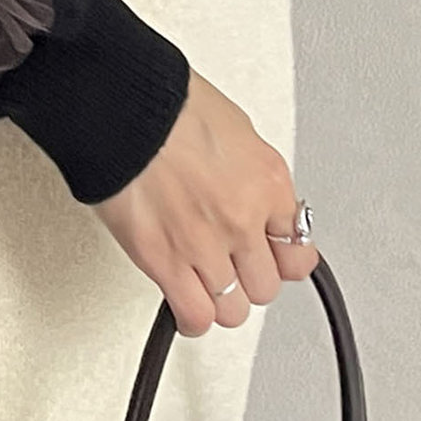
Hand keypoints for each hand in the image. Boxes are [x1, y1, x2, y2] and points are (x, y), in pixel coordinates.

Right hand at [94, 67, 319, 336]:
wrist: (122, 105)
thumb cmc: (166, 102)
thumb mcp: (234, 126)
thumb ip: (250, 172)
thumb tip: (249, 190)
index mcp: (267, 182)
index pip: (298, 249)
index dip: (282, 256)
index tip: (272, 256)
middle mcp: (243, 218)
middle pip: (265, 286)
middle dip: (248, 277)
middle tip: (230, 264)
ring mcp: (206, 245)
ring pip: (233, 309)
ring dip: (220, 297)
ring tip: (205, 281)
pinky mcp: (165, 262)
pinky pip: (194, 315)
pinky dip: (192, 318)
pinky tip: (186, 304)